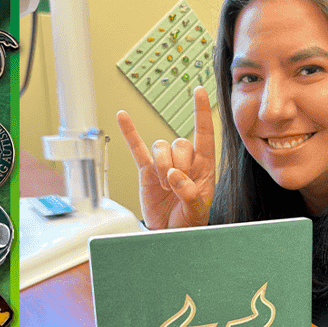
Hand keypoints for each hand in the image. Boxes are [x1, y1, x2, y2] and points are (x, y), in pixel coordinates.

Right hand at [118, 86, 214, 228]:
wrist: (170, 234)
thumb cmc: (189, 221)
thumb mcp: (198, 210)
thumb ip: (190, 192)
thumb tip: (174, 176)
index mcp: (204, 166)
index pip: (204, 133)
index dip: (201, 112)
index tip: (198, 92)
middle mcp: (185, 161)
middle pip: (179, 144)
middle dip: (177, 164)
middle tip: (175, 184)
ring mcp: (164, 164)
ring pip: (161, 148)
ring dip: (162, 165)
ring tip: (163, 186)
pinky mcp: (146, 171)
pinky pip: (137, 148)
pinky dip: (130, 133)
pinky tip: (123, 117)